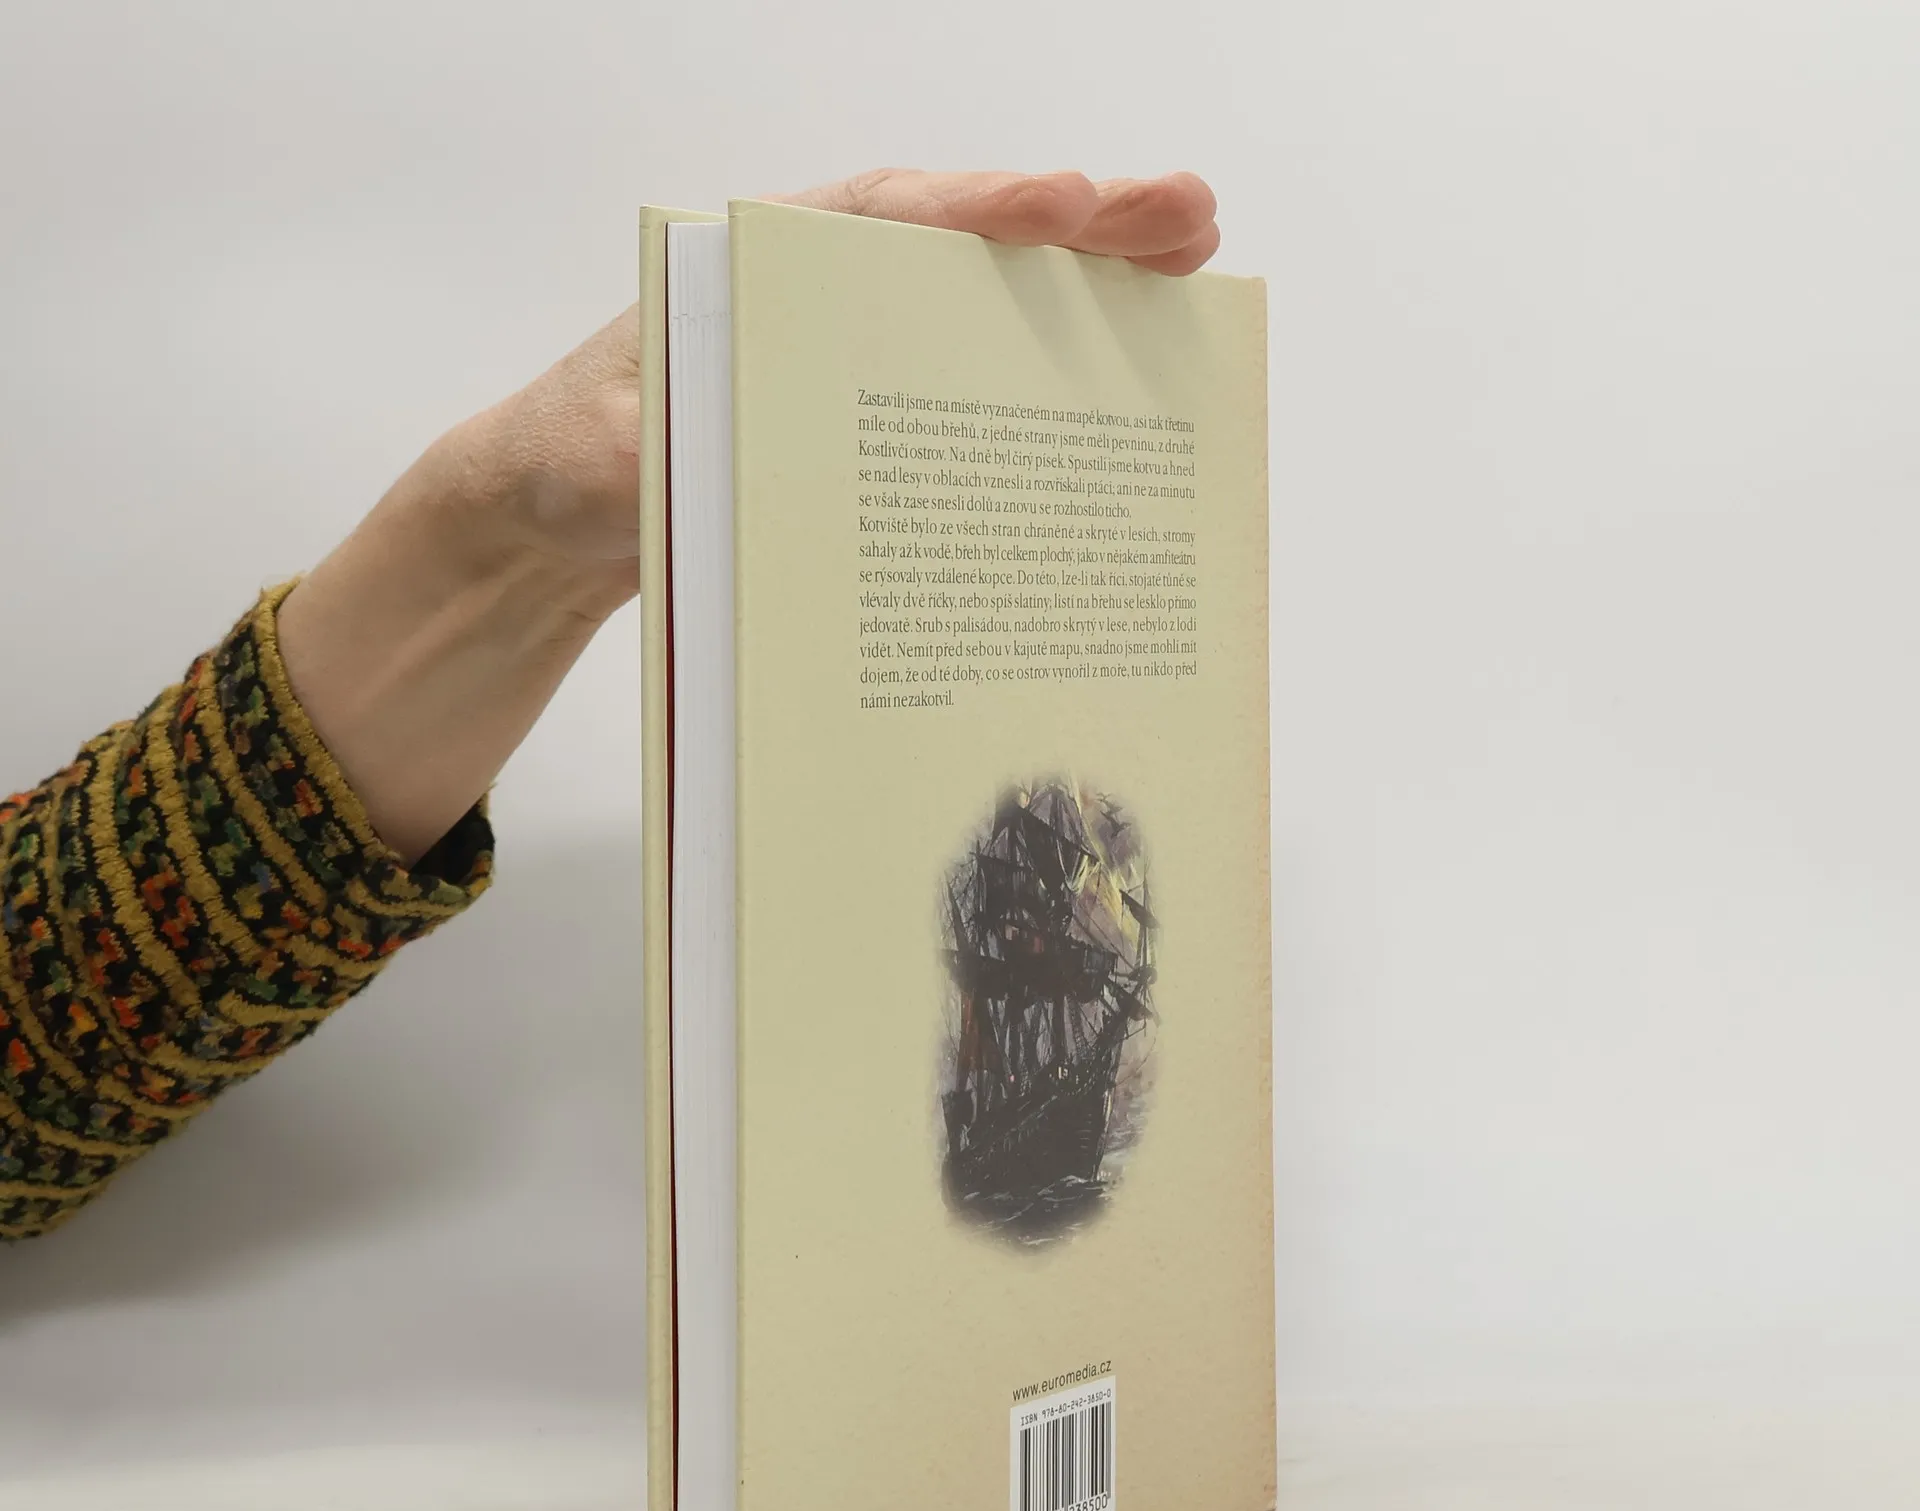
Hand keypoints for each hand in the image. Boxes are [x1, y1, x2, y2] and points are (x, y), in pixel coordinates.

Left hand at [276, 170, 1221, 860]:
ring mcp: (847, 356)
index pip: (880, 224)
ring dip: (1085, 290)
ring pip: (979, 307)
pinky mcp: (863, 421)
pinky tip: (1115, 386)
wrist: (548, 523)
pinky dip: (1042, 372)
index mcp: (754, 276)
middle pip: (961, 246)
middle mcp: (815, 298)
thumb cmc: (567, 470)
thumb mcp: (595, 462)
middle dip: (1077, 228)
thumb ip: (650, 458)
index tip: (1060, 207)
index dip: (975, 213)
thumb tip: (715, 466)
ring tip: (1193, 275)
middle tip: (1188, 218)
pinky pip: (963, 384)